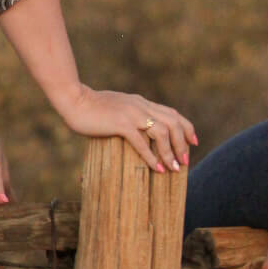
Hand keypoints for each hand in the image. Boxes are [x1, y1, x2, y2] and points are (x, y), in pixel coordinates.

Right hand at [54, 85, 195, 172]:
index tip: (193, 142)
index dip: (186, 128)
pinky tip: (157, 168)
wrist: (74, 100)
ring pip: (162, 132)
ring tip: (174, 168)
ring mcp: (132, 114)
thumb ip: (129, 116)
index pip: (172, 113)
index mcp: (141, 102)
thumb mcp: (117, 108)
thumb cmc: (91, 108)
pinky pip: (142, 142)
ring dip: (170, 152)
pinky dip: (152, 157)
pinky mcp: (121, 124)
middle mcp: (141, 106)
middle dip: (182, 143)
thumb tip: (137, 130)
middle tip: (184, 161)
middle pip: (173, 122)